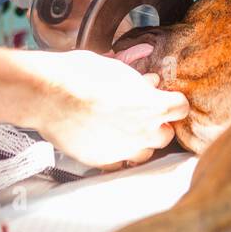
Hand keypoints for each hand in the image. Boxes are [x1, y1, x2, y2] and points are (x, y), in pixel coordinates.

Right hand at [20, 49, 189, 167]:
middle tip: (144, 113)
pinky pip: (119, 164)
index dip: (173, 101)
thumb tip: (148, 83)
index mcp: (153, 105)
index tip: (166, 98)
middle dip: (158, 124)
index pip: (180, 108)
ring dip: (141, 143)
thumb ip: (137, 80)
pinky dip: (118, 155)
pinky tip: (107, 141)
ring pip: (145, 154)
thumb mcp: (116, 68)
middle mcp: (143, 132)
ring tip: (126, 130)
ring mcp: (124, 150)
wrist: (49, 95)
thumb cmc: (81, 75)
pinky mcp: (103, 161)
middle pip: (167, 135)